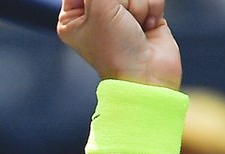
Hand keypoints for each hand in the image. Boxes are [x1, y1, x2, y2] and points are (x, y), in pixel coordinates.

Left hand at [58, 0, 181, 90]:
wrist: (146, 75)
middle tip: (122, 18)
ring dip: (138, 4)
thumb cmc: (116, 50)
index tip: (106, 9)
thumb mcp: (100, 8)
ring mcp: (121, 15)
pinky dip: (152, 8)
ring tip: (135, 27)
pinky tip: (147, 27)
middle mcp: (95, 15)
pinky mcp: (144, 14)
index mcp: (73, 18)